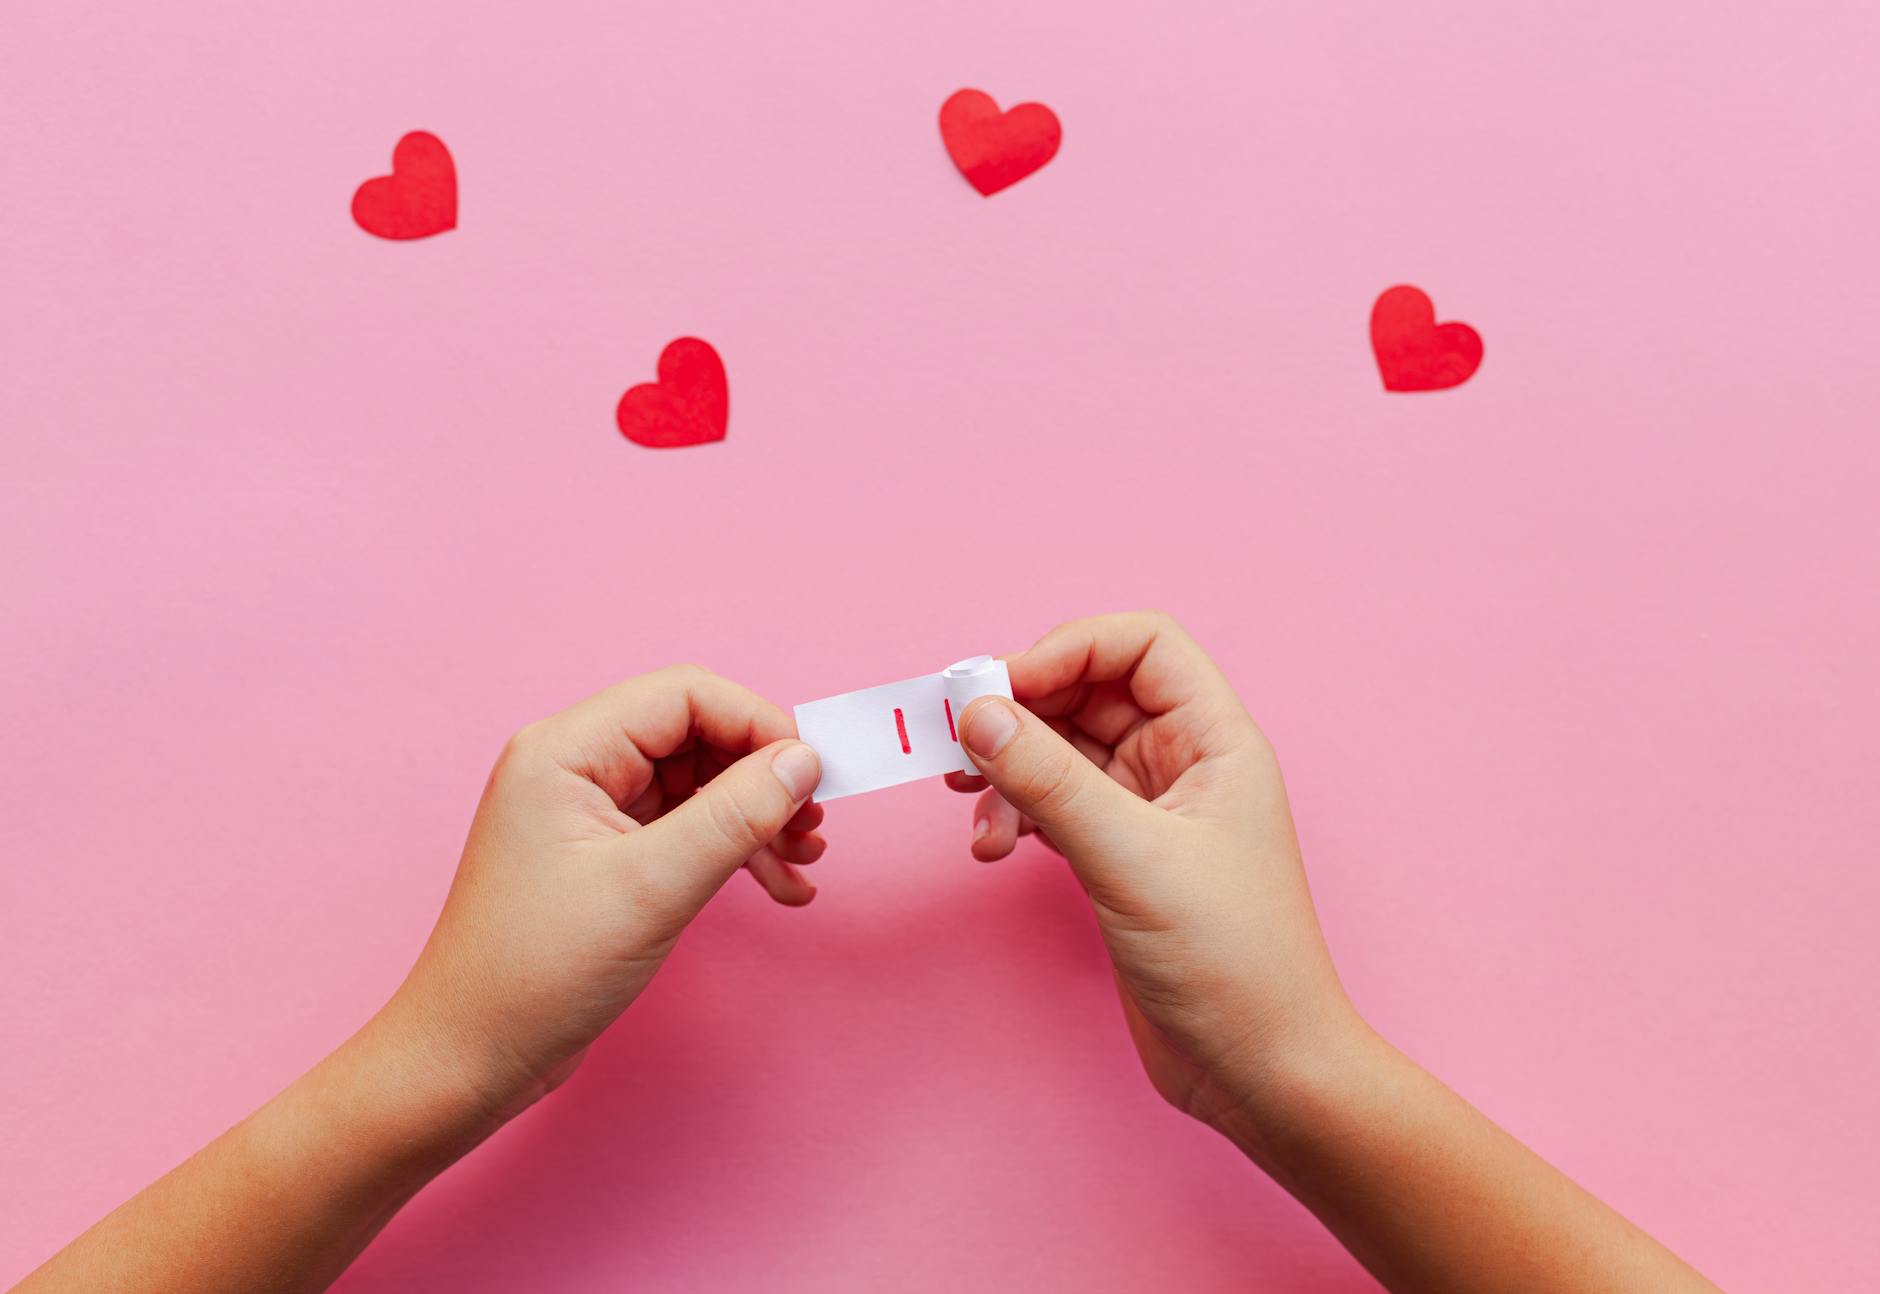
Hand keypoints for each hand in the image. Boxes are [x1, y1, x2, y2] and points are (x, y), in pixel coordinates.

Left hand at [386, 665, 825, 1123]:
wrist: (470, 1059)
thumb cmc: (537, 973)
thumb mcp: (652, 888)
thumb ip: (735, 816)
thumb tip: (803, 762)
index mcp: (566, 751)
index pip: (684, 697)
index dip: (757, 725)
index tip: (812, 776)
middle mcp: (573, 767)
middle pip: (696, 735)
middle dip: (762, 778)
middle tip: (812, 829)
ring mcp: (587, 811)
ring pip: (698, 784)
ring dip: (756, 818)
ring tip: (803, 864)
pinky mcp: (603, 855)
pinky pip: (684, 828)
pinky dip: (732, 851)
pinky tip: (777, 886)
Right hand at [950, 612, 1355, 1132]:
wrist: (1260, 1070)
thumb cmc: (1232, 962)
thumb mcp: (1130, 858)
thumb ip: (1049, 782)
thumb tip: (977, 713)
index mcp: (1216, 741)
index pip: (1142, 646)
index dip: (1069, 649)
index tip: (1003, 689)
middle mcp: (1185, 765)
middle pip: (1089, 693)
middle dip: (1022, 712)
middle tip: (959, 742)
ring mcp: (1151, 813)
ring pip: (1063, 753)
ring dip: (1010, 771)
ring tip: (973, 810)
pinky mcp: (1121, 859)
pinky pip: (1055, 806)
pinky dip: (1016, 815)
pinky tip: (993, 847)